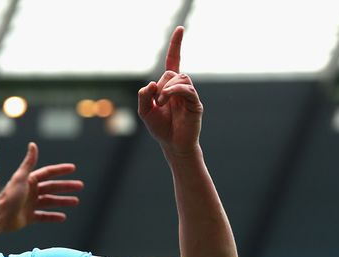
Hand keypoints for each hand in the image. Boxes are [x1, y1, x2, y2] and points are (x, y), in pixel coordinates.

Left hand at [0, 142, 83, 232]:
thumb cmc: (10, 196)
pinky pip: (44, 216)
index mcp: (29, 181)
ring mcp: (30, 204)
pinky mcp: (29, 217)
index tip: (73, 168)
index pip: (48, 173)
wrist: (1, 217)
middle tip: (80, 186)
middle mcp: (31, 191)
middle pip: (52, 187)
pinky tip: (63, 217)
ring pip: (50, 201)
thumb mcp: (21, 177)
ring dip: (63, 201)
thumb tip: (33, 144)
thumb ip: (28, 162)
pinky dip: (53, 217)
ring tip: (76, 201)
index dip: (60, 170)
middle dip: (66, 187)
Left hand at [138, 26, 202, 156]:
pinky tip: (167, 100)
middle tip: (157, 101)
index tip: (180, 28)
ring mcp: (189, 95)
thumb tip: (150, 84)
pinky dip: (174, 91)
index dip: (176, 46)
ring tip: (161, 103)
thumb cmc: (160, 129)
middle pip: (172, 72)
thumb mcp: (145, 112)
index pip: (173, 62)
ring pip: (181, 78)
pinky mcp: (195, 104)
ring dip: (167, 88)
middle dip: (161, 84)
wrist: (172, 145)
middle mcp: (180, 88)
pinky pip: (187, 89)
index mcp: (168, 87)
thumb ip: (143, 97)